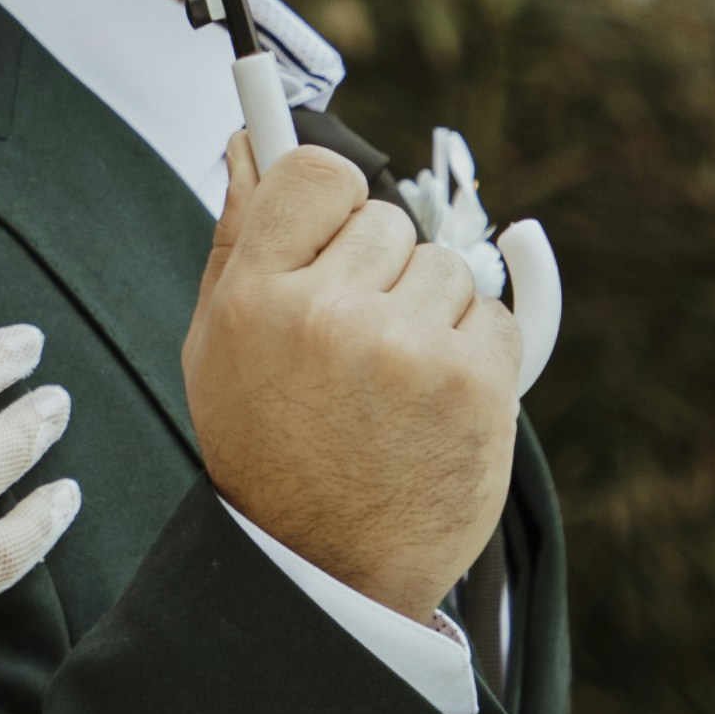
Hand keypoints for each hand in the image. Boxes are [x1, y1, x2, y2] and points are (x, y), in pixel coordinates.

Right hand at [182, 139, 520, 618]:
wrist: (326, 569)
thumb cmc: (271, 453)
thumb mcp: (218, 348)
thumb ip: (238, 239)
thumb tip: (250, 144)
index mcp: (255, 298)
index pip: (317, 172)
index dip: (335, 198)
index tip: (338, 228)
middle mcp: (327, 315)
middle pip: (388, 221)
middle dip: (382, 272)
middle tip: (357, 346)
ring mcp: (405, 349)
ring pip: (446, 268)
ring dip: (433, 314)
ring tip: (394, 385)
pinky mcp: (473, 384)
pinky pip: (496, 318)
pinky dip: (477, 354)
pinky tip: (434, 404)